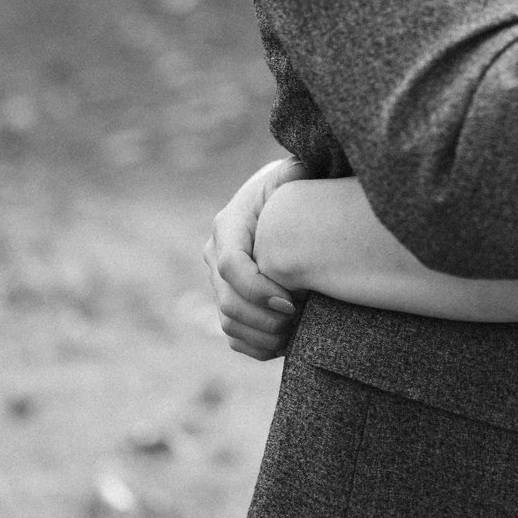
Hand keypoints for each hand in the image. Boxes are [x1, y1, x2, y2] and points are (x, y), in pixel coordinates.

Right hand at [204, 156, 307, 359]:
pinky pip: (235, 338)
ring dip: (263, 336)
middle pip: (228, 303)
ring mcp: (220, 283)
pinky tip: (287, 343)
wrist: (280, 202)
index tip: (292, 300)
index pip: (230, 266)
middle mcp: (216, 255)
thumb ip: (297, 171)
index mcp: (228, 225)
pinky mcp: (230, 302)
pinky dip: (258, 348)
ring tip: (297, 332)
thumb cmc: (293, 186)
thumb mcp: (293, 172)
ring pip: (230, 325)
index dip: (257, 289)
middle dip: (265, 318)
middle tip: (301, 319)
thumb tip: (300, 170)